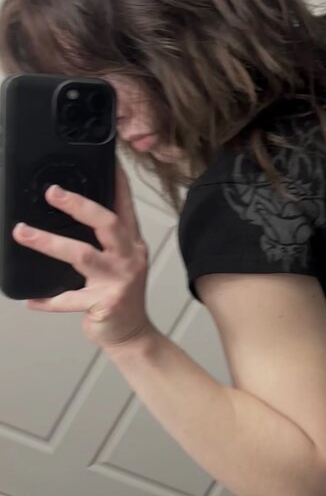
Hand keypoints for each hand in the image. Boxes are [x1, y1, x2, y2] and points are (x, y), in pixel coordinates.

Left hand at [12, 164, 153, 349]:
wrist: (132, 335)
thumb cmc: (120, 296)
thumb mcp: (119, 262)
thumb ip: (102, 241)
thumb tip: (67, 216)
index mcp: (130, 243)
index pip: (124, 206)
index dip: (116, 182)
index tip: (107, 160)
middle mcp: (128, 257)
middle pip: (106, 223)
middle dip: (78, 204)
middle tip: (52, 192)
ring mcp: (118, 280)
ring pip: (82, 255)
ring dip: (49, 242)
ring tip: (23, 233)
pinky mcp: (105, 303)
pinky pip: (69, 299)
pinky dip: (48, 300)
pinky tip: (31, 299)